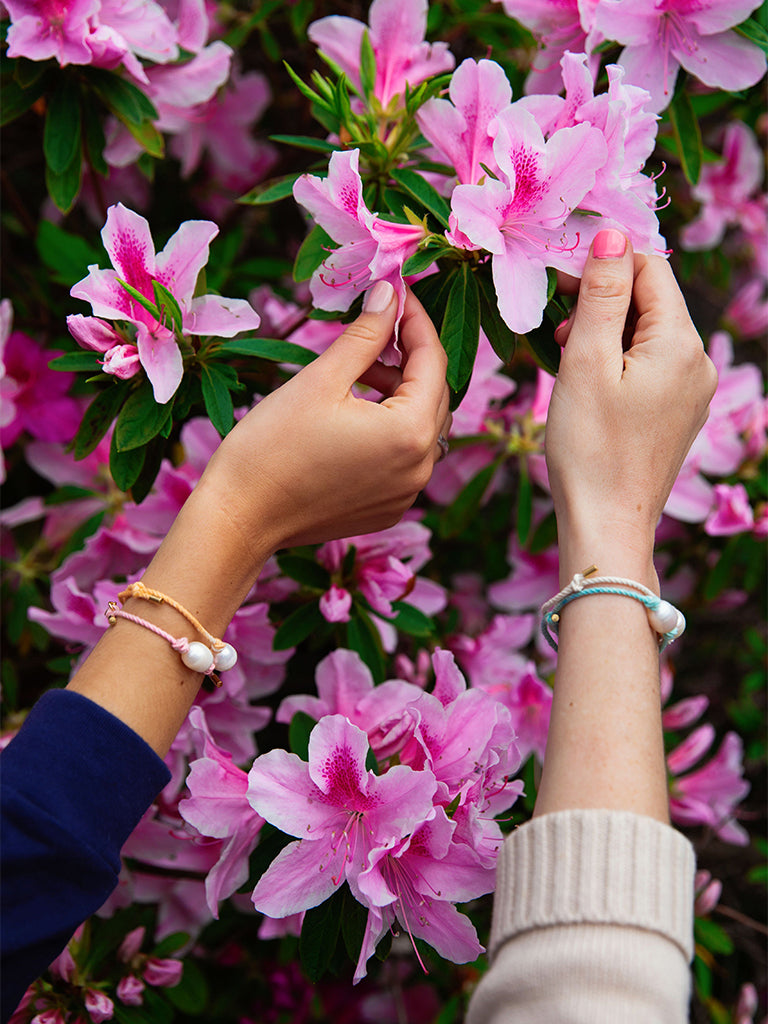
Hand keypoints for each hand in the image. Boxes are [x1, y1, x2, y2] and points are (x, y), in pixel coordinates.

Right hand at [200, 282, 449, 559]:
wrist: (240, 519)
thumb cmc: (271, 447)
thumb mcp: (321, 379)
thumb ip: (365, 335)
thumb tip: (390, 293)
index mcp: (410, 432)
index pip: (433, 360)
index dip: (414, 319)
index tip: (395, 290)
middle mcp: (421, 467)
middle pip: (433, 395)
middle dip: (409, 356)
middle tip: (376, 325)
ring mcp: (406, 493)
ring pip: (421, 427)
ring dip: (399, 392)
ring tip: (358, 371)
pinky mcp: (388, 508)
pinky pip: (405, 458)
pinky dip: (390, 429)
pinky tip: (355, 414)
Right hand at [545, 230, 716, 584]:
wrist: (606, 525)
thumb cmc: (589, 447)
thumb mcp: (587, 361)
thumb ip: (603, 294)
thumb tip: (613, 233)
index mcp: (681, 342)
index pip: (650, 268)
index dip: (604, 263)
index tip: (559, 281)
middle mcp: (697, 362)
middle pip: (651, 301)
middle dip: (603, 302)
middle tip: (558, 331)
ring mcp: (692, 391)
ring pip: (647, 334)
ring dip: (606, 333)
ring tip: (567, 360)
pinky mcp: (677, 414)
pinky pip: (650, 366)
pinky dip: (617, 362)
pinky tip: (588, 385)